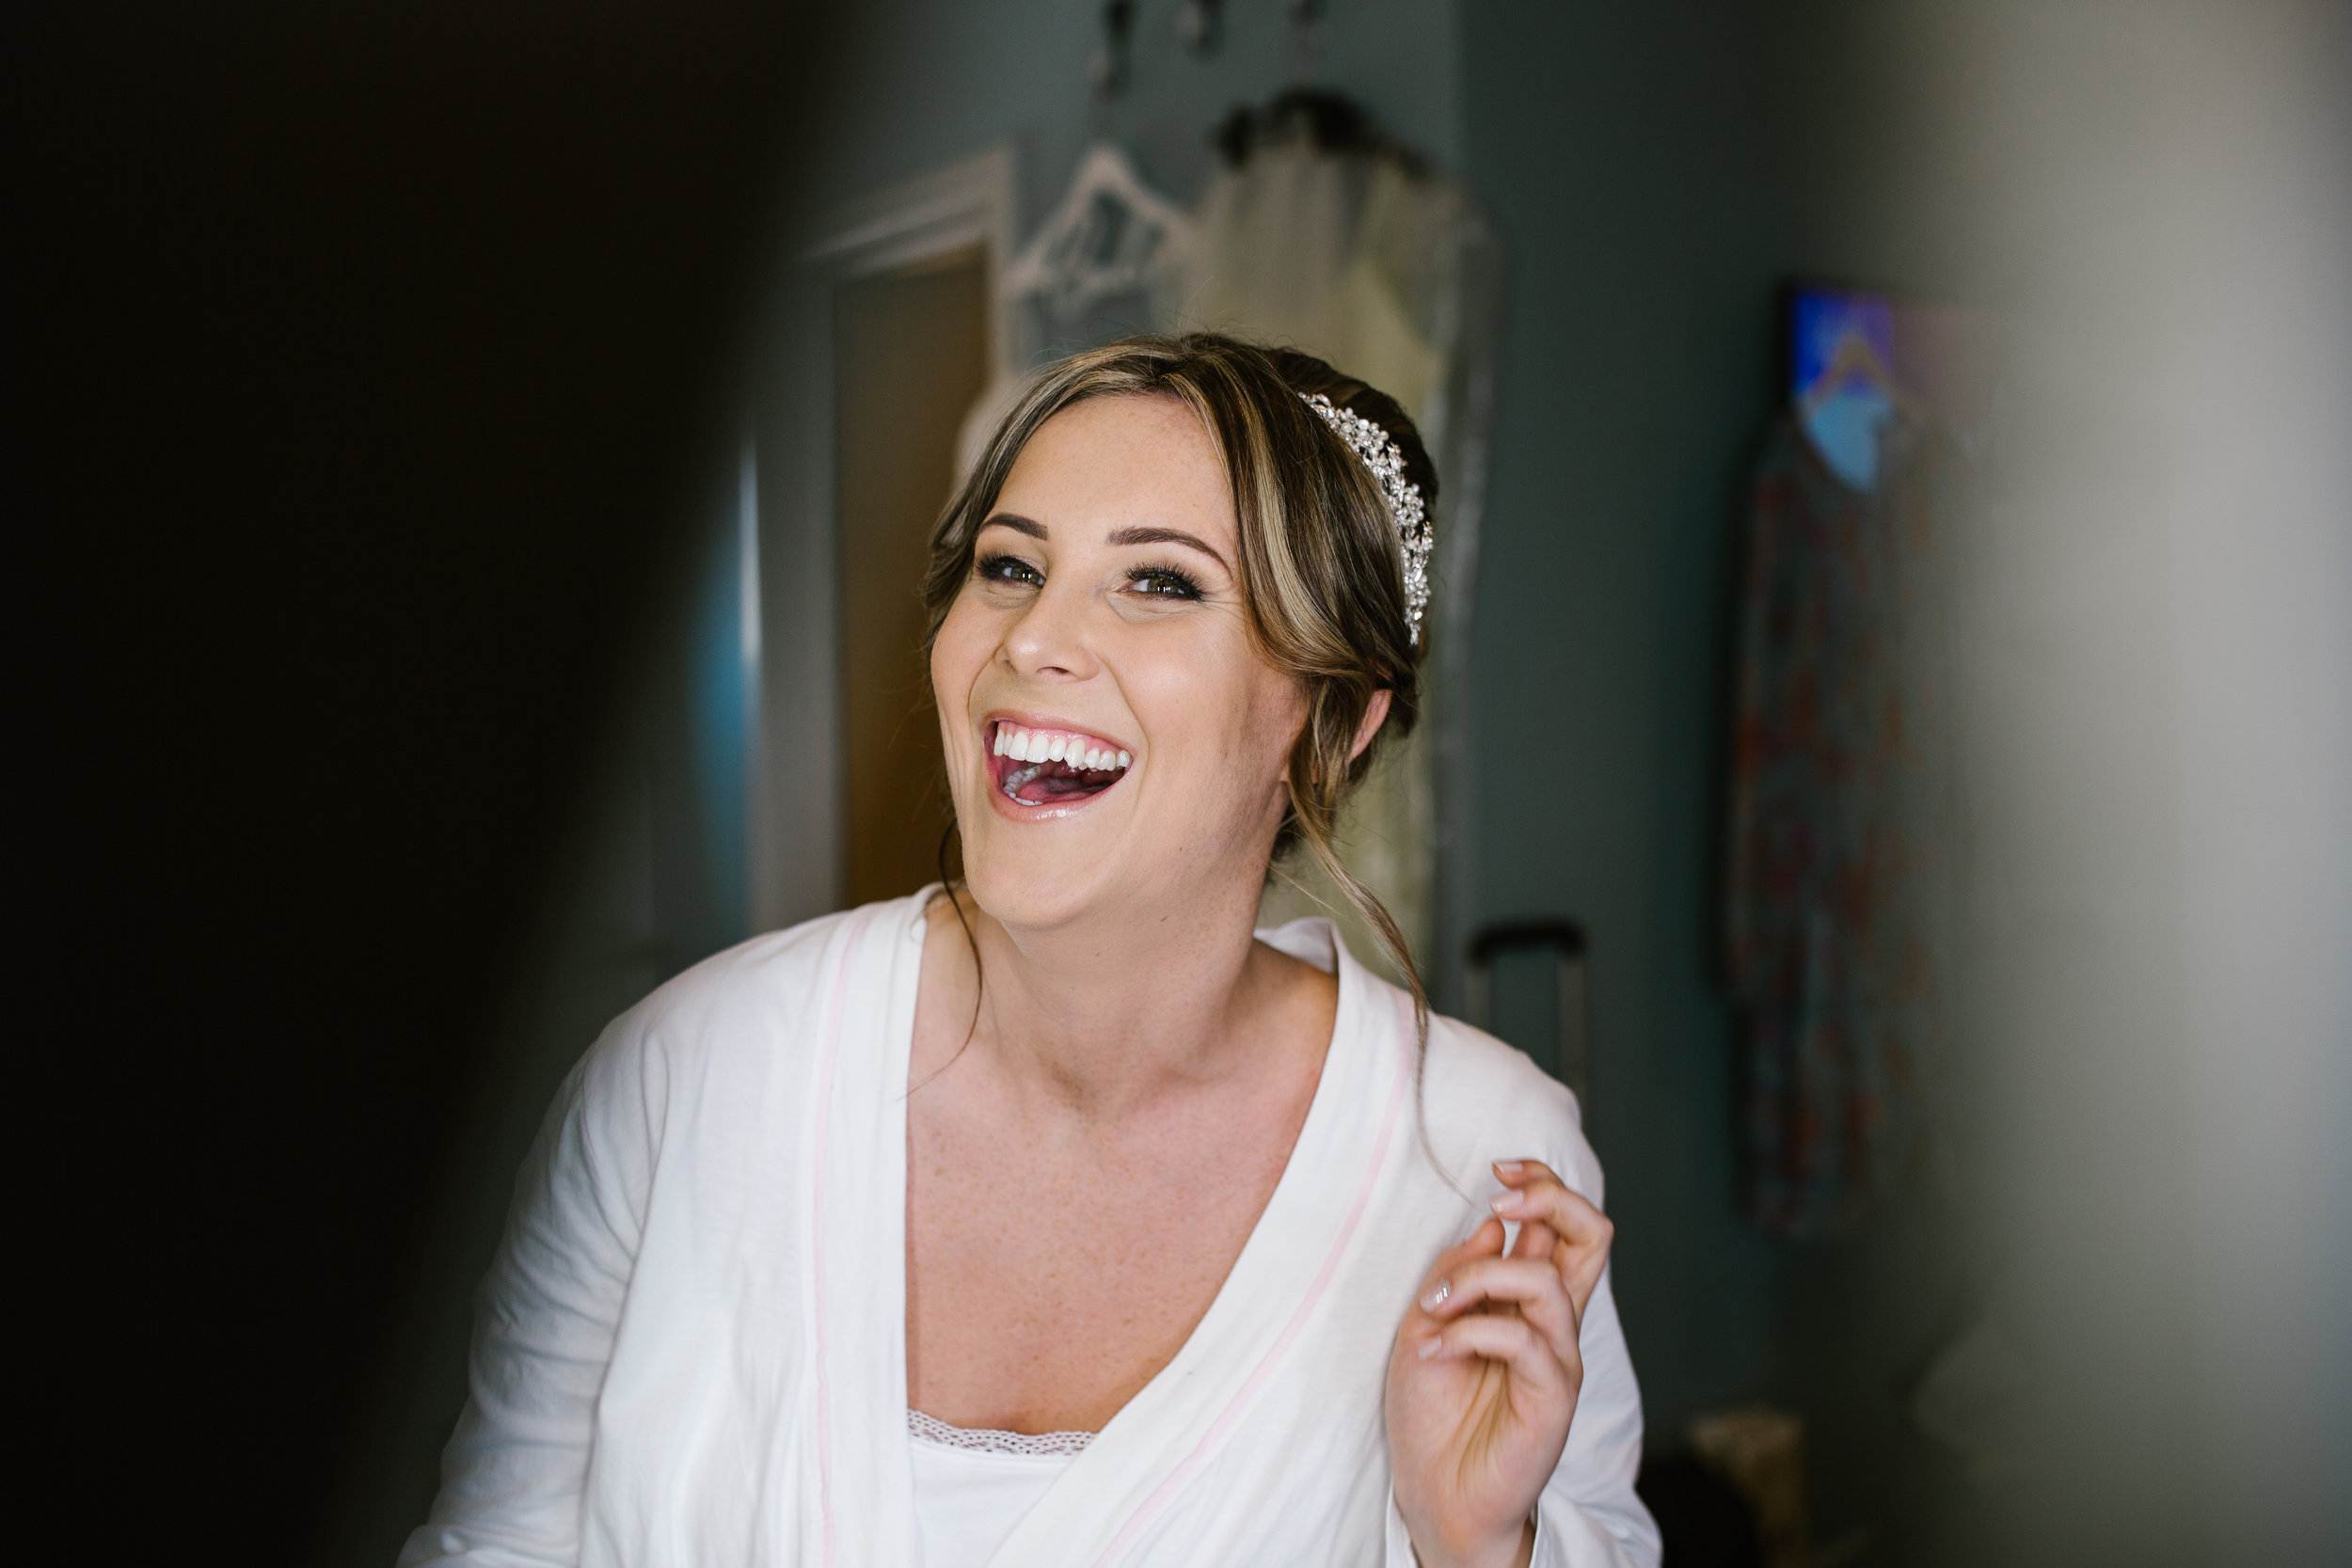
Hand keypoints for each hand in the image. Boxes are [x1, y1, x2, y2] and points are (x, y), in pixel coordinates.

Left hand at [1384, 1160, 1613, 1567]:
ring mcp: (1559, 1358)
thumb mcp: (1427, 1322)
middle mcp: (1555, 1322)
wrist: (1432, 1490)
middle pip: (1594, 1235)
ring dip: (1480, 1279)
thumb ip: (1461, 1272)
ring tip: (1436, 1307)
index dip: (1542, 1182)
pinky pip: (1525, 1340)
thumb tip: (1499, 1222)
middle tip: (1500, 1196)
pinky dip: (1472, 1332)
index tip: (1498, 1169)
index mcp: (1529, 1298)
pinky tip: (1435, 1348)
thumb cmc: (1431, 1410)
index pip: (1563, 1223)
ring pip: (1549, 1282)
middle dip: (1551, 1197)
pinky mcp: (1554, 1396)